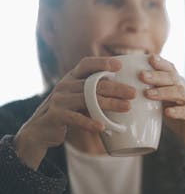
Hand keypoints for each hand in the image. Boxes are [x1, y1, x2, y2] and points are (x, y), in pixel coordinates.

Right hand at [14, 57, 135, 169]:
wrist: (41, 131)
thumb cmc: (68, 112)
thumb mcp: (80, 99)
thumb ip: (95, 92)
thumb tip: (127, 90)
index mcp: (72, 78)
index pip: (87, 64)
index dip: (102, 62)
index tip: (120, 66)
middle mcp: (65, 85)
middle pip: (94, 83)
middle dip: (116, 88)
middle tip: (134, 93)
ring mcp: (59, 99)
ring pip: (88, 99)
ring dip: (110, 103)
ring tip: (127, 107)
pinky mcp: (55, 115)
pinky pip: (76, 118)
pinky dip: (90, 122)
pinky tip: (102, 126)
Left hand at [140, 55, 184, 172]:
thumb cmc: (180, 117)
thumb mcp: (167, 103)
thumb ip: (155, 94)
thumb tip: (130, 88)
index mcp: (179, 85)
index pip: (171, 70)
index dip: (161, 63)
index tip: (149, 57)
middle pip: (174, 79)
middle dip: (157, 76)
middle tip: (142, 75)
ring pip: (180, 93)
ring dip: (163, 92)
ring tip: (148, 94)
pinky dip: (177, 111)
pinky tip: (167, 112)